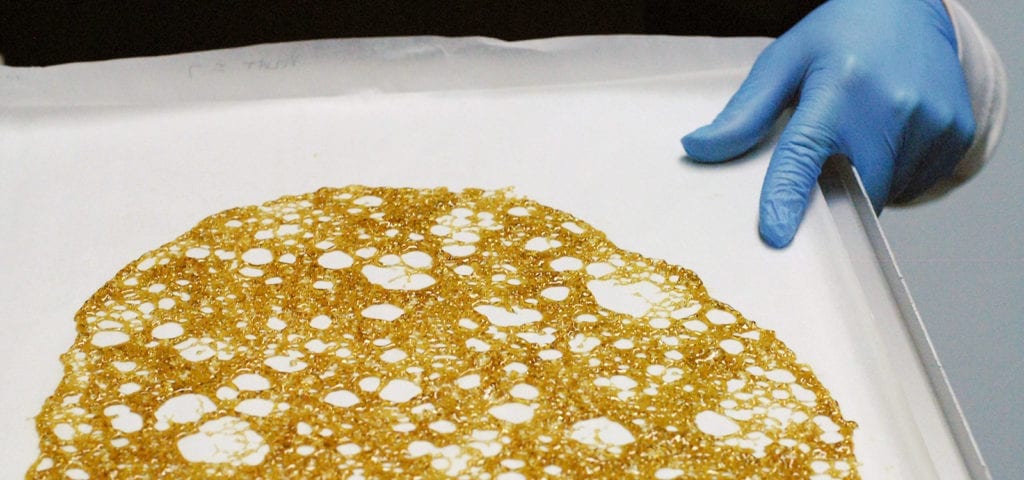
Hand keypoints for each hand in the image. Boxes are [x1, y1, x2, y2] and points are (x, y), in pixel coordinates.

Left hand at [682, 0, 974, 247]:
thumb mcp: (783, 62)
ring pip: (883, 191)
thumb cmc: (840, 38)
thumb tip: (696, 149)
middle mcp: (893, 105)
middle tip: (820, 168)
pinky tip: (885, 134)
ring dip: (862, 180)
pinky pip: (912, 181)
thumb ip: (742, 113)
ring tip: (859, 132)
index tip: (775, 235)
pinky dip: (891, 171)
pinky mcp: (956, 135)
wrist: (913, 8)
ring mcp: (933, 122)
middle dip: (830, 197)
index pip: (806, 151)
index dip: (788, 196)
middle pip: (853, 190)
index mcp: (840, 85)